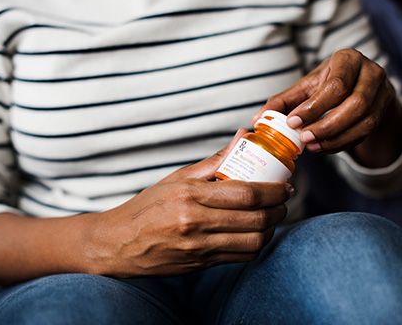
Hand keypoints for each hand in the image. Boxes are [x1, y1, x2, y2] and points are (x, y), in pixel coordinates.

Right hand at [75, 129, 292, 277]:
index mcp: (188, 195)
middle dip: (279, 209)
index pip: (246, 192)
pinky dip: (256, 244)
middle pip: (255, 218)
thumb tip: (242, 137)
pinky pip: (240, 257)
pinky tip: (255, 232)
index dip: (273, 190)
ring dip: (271, 228)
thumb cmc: (146, 207)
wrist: (118, 243)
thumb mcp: (176, 179)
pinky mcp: (200, 264)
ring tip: (272, 215)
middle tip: (284, 199)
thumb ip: (213, 161)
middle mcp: (194, 222)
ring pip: (253, 241)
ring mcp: (198, 247)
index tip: (284, 185)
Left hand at [252, 49, 401, 166]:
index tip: (293, 122)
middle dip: (327, 125)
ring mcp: (382, 93)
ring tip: (312, 145)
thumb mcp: (306, 87)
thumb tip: (257, 119)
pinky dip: (342, 143)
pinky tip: (323, 147)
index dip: (314, 107)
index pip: (336, 85)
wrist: (357, 85)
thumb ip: (282, 101)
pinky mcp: (383, 112)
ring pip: (365, 121)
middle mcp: (371, 73)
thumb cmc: (327, 83)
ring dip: (336, 138)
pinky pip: (365, 133)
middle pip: (356, 104)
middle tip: (304, 138)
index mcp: (348, 59)